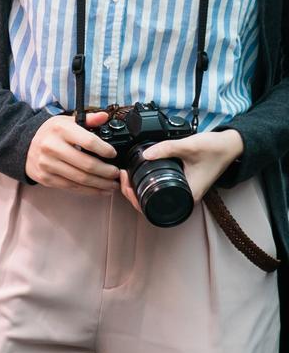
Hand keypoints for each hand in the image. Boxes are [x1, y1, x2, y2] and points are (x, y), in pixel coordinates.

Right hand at [25, 111, 120, 193]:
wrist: (24, 146)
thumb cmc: (51, 133)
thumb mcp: (66, 121)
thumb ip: (87, 120)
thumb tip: (104, 116)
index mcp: (60, 129)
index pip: (89, 141)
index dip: (105, 150)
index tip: (114, 154)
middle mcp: (52, 146)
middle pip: (87, 164)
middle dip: (107, 171)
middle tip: (117, 174)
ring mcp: (48, 164)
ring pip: (81, 179)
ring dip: (101, 184)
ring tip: (112, 185)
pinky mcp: (46, 178)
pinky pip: (72, 187)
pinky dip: (89, 191)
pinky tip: (99, 190)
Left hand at [117, 128, 242, 211]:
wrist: (231, 145)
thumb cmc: (215, 149)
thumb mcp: (189, 146)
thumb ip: (167, 149)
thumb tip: (145, 154)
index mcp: (187, 195)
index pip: (154, 207)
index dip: (135, 199)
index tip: (126, 184)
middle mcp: (184, 197)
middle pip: (149, 204)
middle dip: (131, 192)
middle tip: (122, 175)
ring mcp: (182, 190)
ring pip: (152, 196)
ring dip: (136, 187)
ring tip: (126, 174)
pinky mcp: (180, 182)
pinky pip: (158, 188)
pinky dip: (145, 183)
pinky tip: (137, 173)